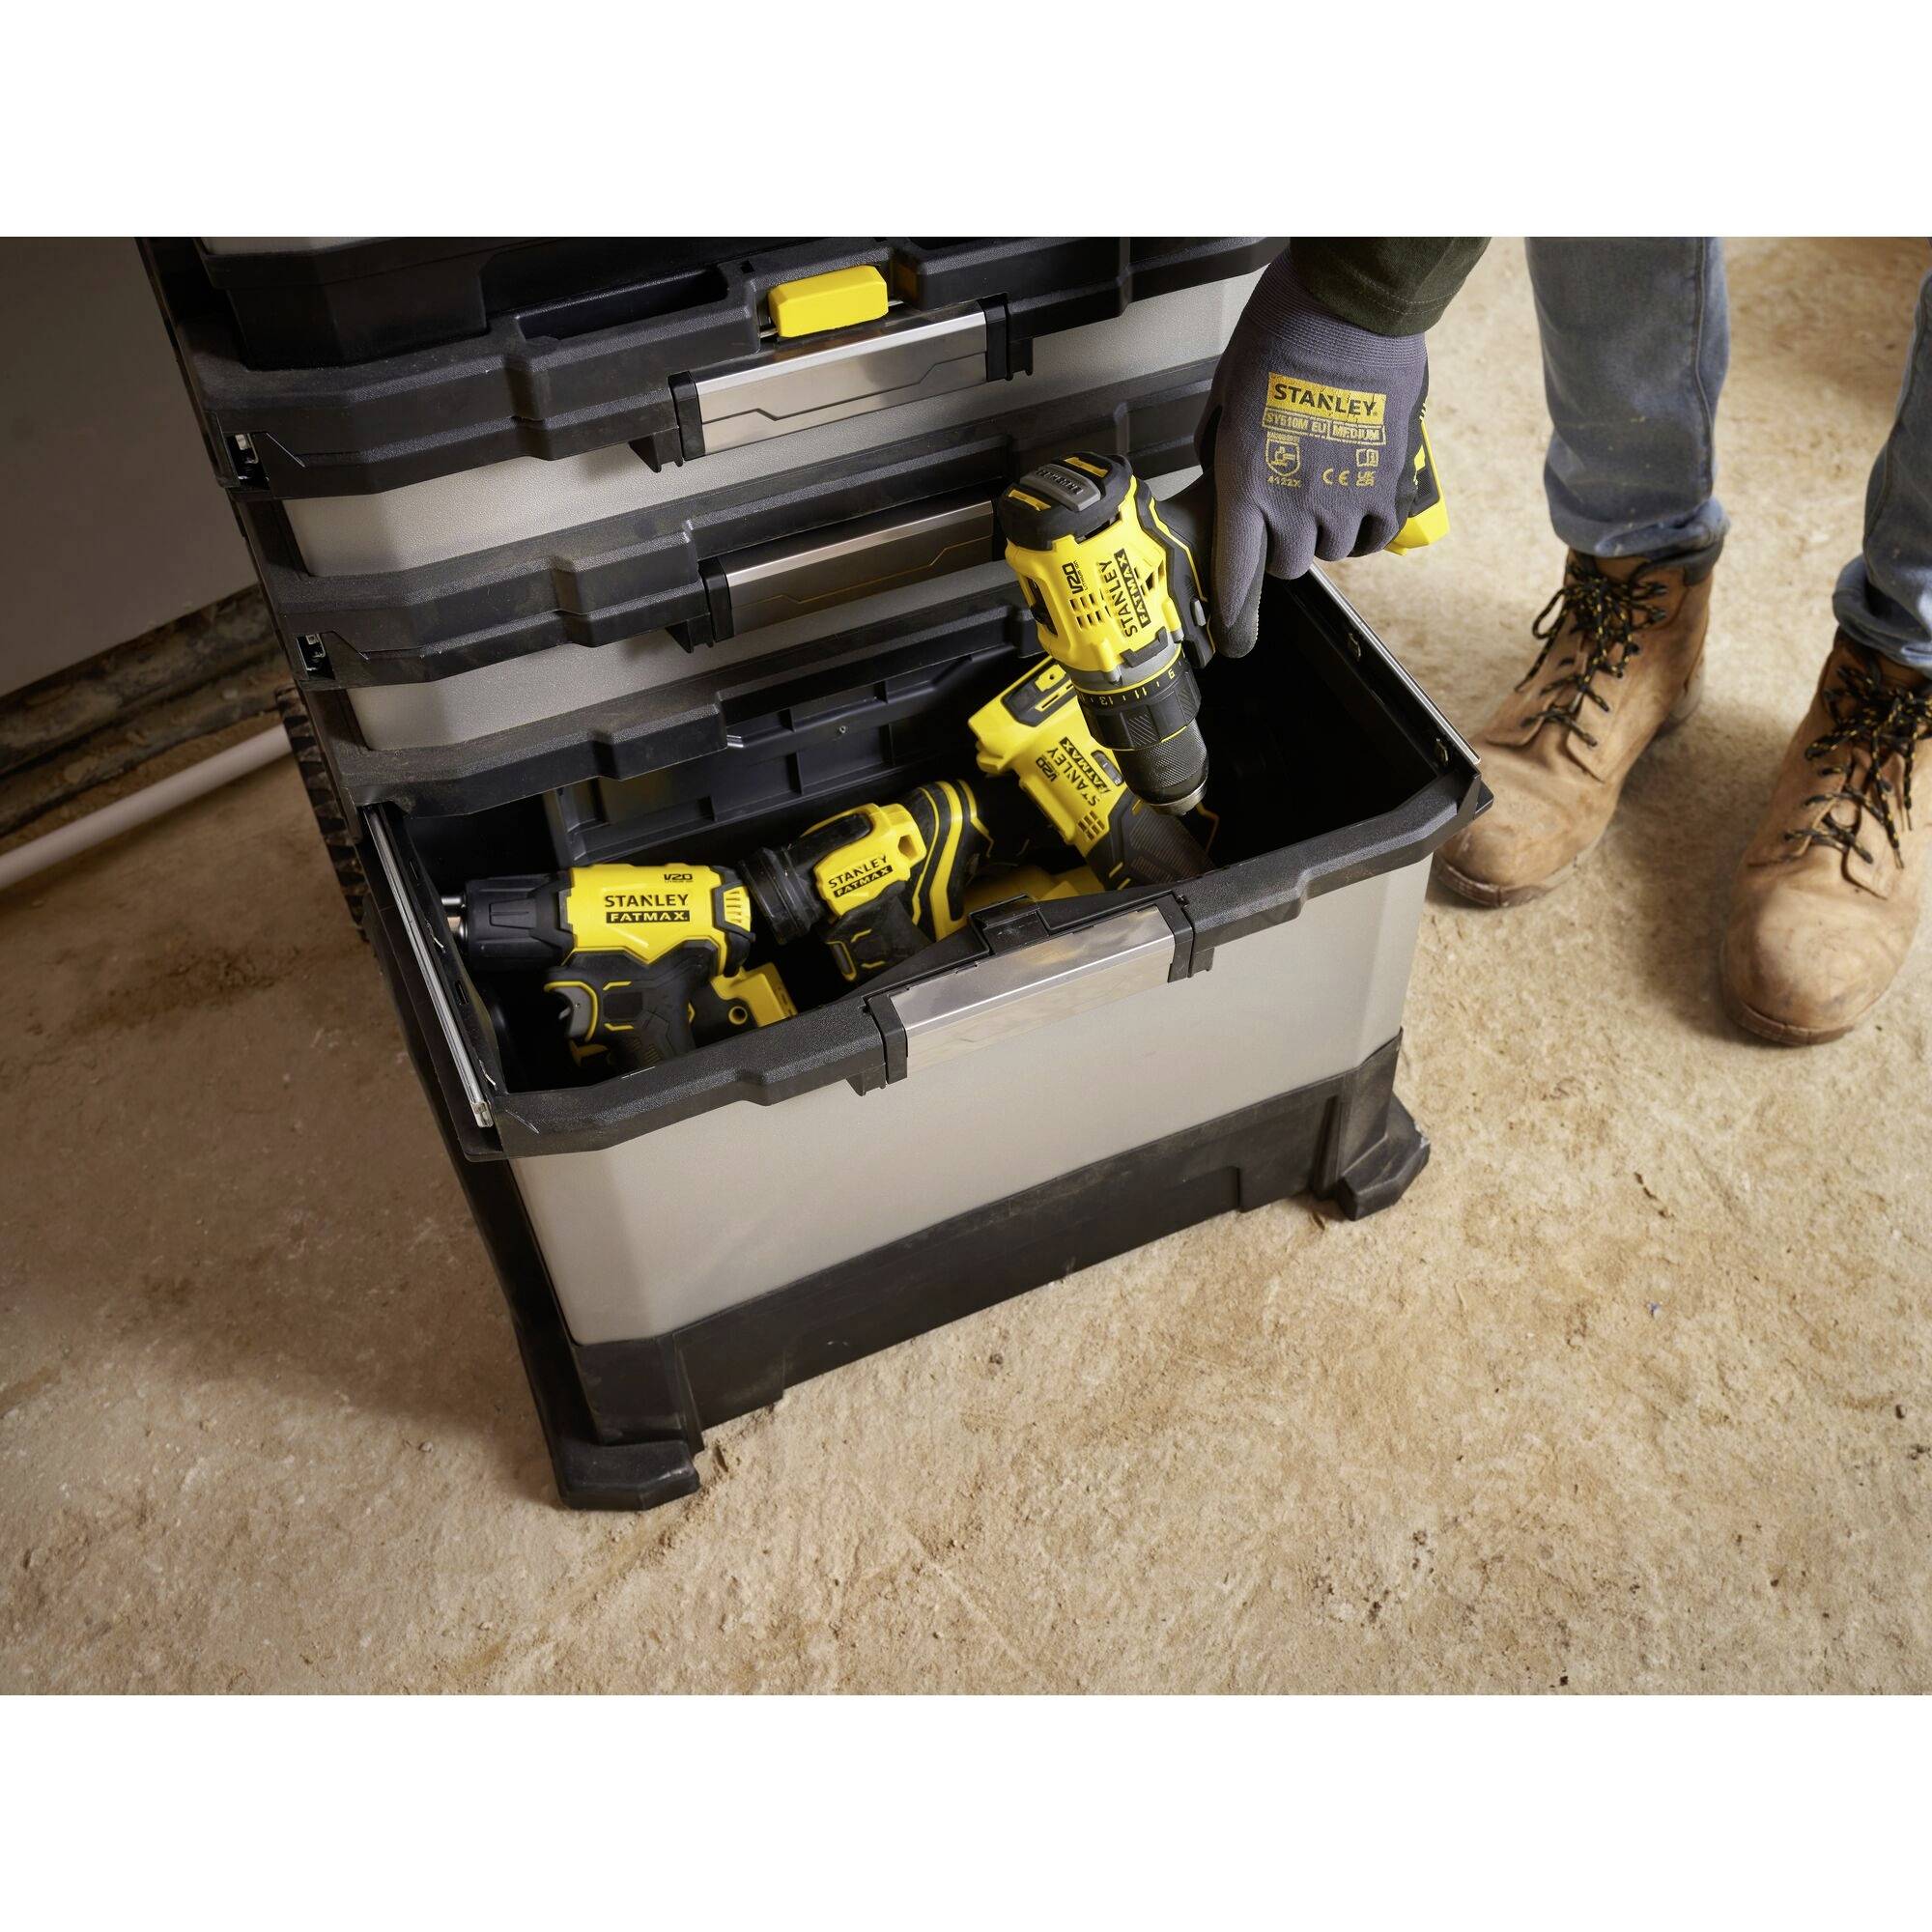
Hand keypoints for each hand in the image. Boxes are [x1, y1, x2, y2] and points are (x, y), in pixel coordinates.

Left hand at [1197, 253, 1430, 653]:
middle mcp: (1295, 506)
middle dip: (1281, 542)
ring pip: (1333, 551)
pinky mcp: (1391, 485)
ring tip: (1327, 479)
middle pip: (1286, 565)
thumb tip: (1221, 474)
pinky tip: (1361, 492)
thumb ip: (1220, 448)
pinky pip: (1376, 534)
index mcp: (1245, 486)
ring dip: (1326, 528)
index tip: (1234, 642)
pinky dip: (1367, 525)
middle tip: (1286, 496)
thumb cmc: (1280, 337)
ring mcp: (1347, 499)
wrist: (1353, 306)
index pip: (1237, 576)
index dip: (1234, 619)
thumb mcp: (1225, 395)